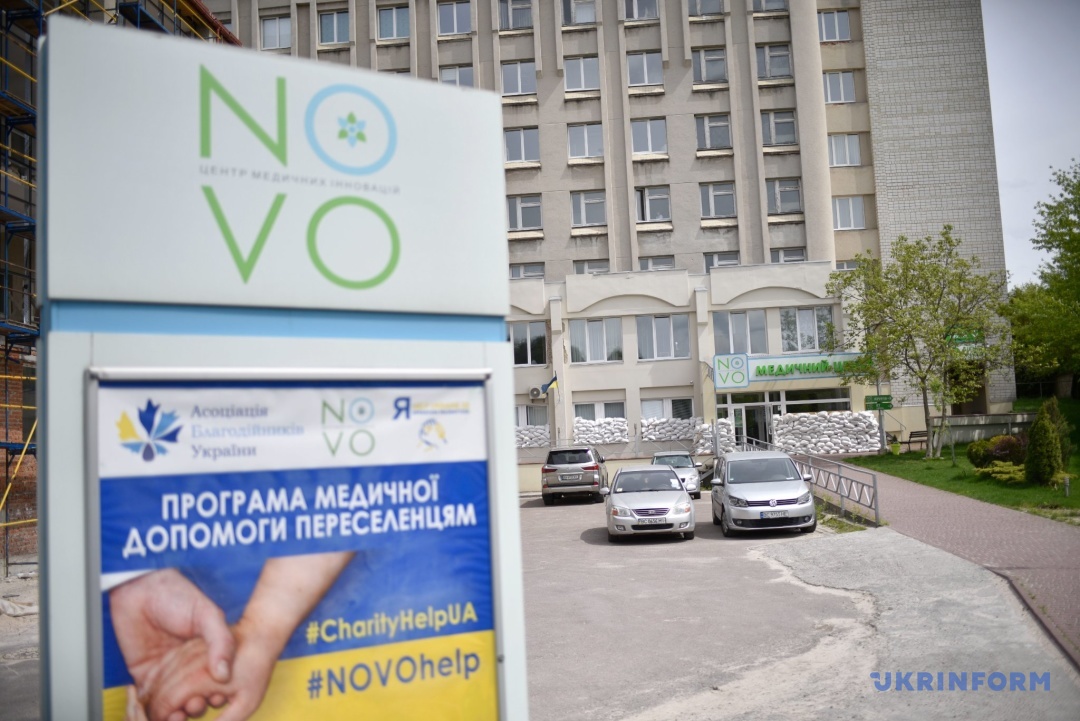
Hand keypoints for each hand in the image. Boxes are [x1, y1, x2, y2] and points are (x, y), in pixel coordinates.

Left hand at [109, 569, 234, 703]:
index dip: (217, 695)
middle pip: (196, 698)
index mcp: (208, 653)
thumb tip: (225, 675)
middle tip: (194, 705)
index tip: (216, 698)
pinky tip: (155, 709)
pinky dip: (151, 712)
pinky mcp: (144, 675)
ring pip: (173, 705)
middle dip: (196, 707)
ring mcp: (166, 673)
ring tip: (176, 714)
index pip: (216, 683)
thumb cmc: (176, 595)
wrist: (139, 589)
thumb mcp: (206, 614)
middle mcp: (189, 666)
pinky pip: (149, 702)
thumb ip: (221, 641)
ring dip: (175, 715)